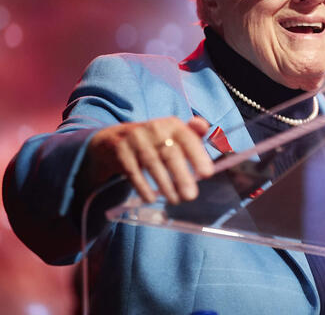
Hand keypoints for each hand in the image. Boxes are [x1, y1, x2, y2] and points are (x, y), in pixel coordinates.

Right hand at [82, 116, 213, 203]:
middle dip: (182, 176)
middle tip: (191, 196)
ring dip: (165, 184)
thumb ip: (194, 134)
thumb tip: (210, 131)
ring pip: (152, 163)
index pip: (188, 139)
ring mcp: (136, 139)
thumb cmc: (154, 140)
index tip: (207, 174)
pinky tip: (151, 198)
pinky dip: (143, 186)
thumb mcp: (173, 133)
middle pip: (170, 153)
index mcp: (172, 124)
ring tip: (175, 200)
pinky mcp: (120, 151)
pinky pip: (133, 171)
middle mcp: (154, 128)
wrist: (114, 139)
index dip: (198, 156)